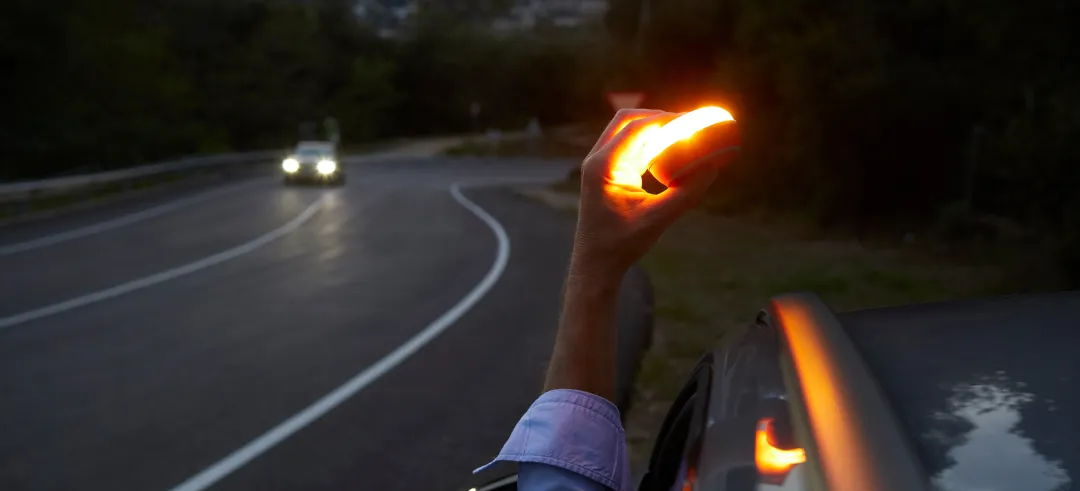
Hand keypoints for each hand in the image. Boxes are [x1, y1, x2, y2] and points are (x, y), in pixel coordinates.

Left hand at [569, 109, 733, 279]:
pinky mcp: (606, 173)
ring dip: (653, 130)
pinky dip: (649, 145)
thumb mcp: (659, 218)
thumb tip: (714, 166)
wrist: (596, 263)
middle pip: (627, 120)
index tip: (691, 120)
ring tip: (682, 134)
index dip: (665, 119)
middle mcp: (597, 159)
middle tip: (687, 123)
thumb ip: (687, 191)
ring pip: (627, 132)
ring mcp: (600, 165)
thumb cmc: (622, 243)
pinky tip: (670, 152)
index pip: (635, 127)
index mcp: (603, 165)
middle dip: (657, 117)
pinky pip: (629, 148)